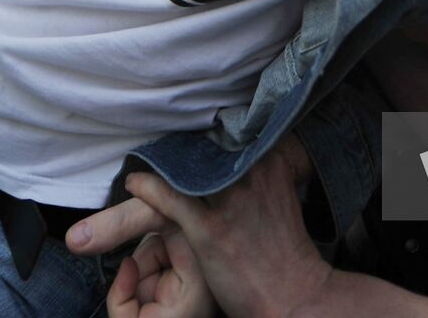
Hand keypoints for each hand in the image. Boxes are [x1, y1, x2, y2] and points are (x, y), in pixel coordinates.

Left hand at [68, 137, 320, 317]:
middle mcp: (251, 174)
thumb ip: (261, 171)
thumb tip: (239, 154)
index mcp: (272, 161)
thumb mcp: (279, 195)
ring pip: (183, 171)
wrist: (293, 295)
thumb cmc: (286, 250)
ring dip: (162, 166)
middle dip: (183, 148)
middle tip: (164, 139)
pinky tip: (134, 183)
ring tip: (145, 161)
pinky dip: (147, 188)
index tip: (191, 132)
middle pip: (204, 149)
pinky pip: (168, 198)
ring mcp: (230, 200)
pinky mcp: (209, 229)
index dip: (206, 133)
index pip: (230, 134)